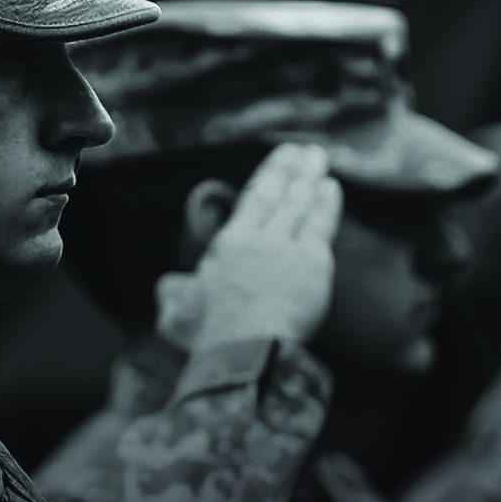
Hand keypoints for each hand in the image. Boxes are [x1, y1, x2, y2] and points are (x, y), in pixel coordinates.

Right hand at [157, 141, 340, 350]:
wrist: (244, 351)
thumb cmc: (210, 336)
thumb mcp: (178, 311)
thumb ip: (174, 293)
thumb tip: (169, 284)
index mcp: (228, 245)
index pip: (253, 200)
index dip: (270, 175)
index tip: (282, 156)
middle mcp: (258, 239)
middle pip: (279, 195)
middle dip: (293, 170)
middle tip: (306, 151)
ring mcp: (287, 249)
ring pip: (300, 205)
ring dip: (310, 179)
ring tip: (320, 160)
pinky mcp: (312, 264)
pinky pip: (320, 225)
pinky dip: (326, 204)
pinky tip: (331, 189)